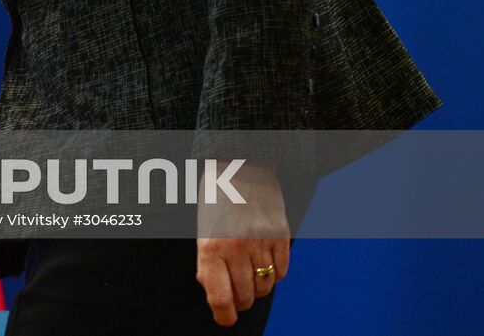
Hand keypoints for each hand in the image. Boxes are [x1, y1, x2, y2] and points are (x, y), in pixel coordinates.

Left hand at [196, 159, 290, 326]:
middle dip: (241, 300)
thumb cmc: (214, 201)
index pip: (220, 298)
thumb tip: (217, 297)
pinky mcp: (280, 236)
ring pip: (265, 287)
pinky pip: (281, 272)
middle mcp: (235, 248)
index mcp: (209, 248)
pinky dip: (274, 273)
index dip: (223, 315)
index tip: (225, 319)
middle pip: (245, 296)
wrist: (238, 166)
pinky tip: (264, 261)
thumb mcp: (202, 231)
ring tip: (249, 273)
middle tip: (236, 293)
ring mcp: (261, 242)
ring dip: (258, 287)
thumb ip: (208, 264)